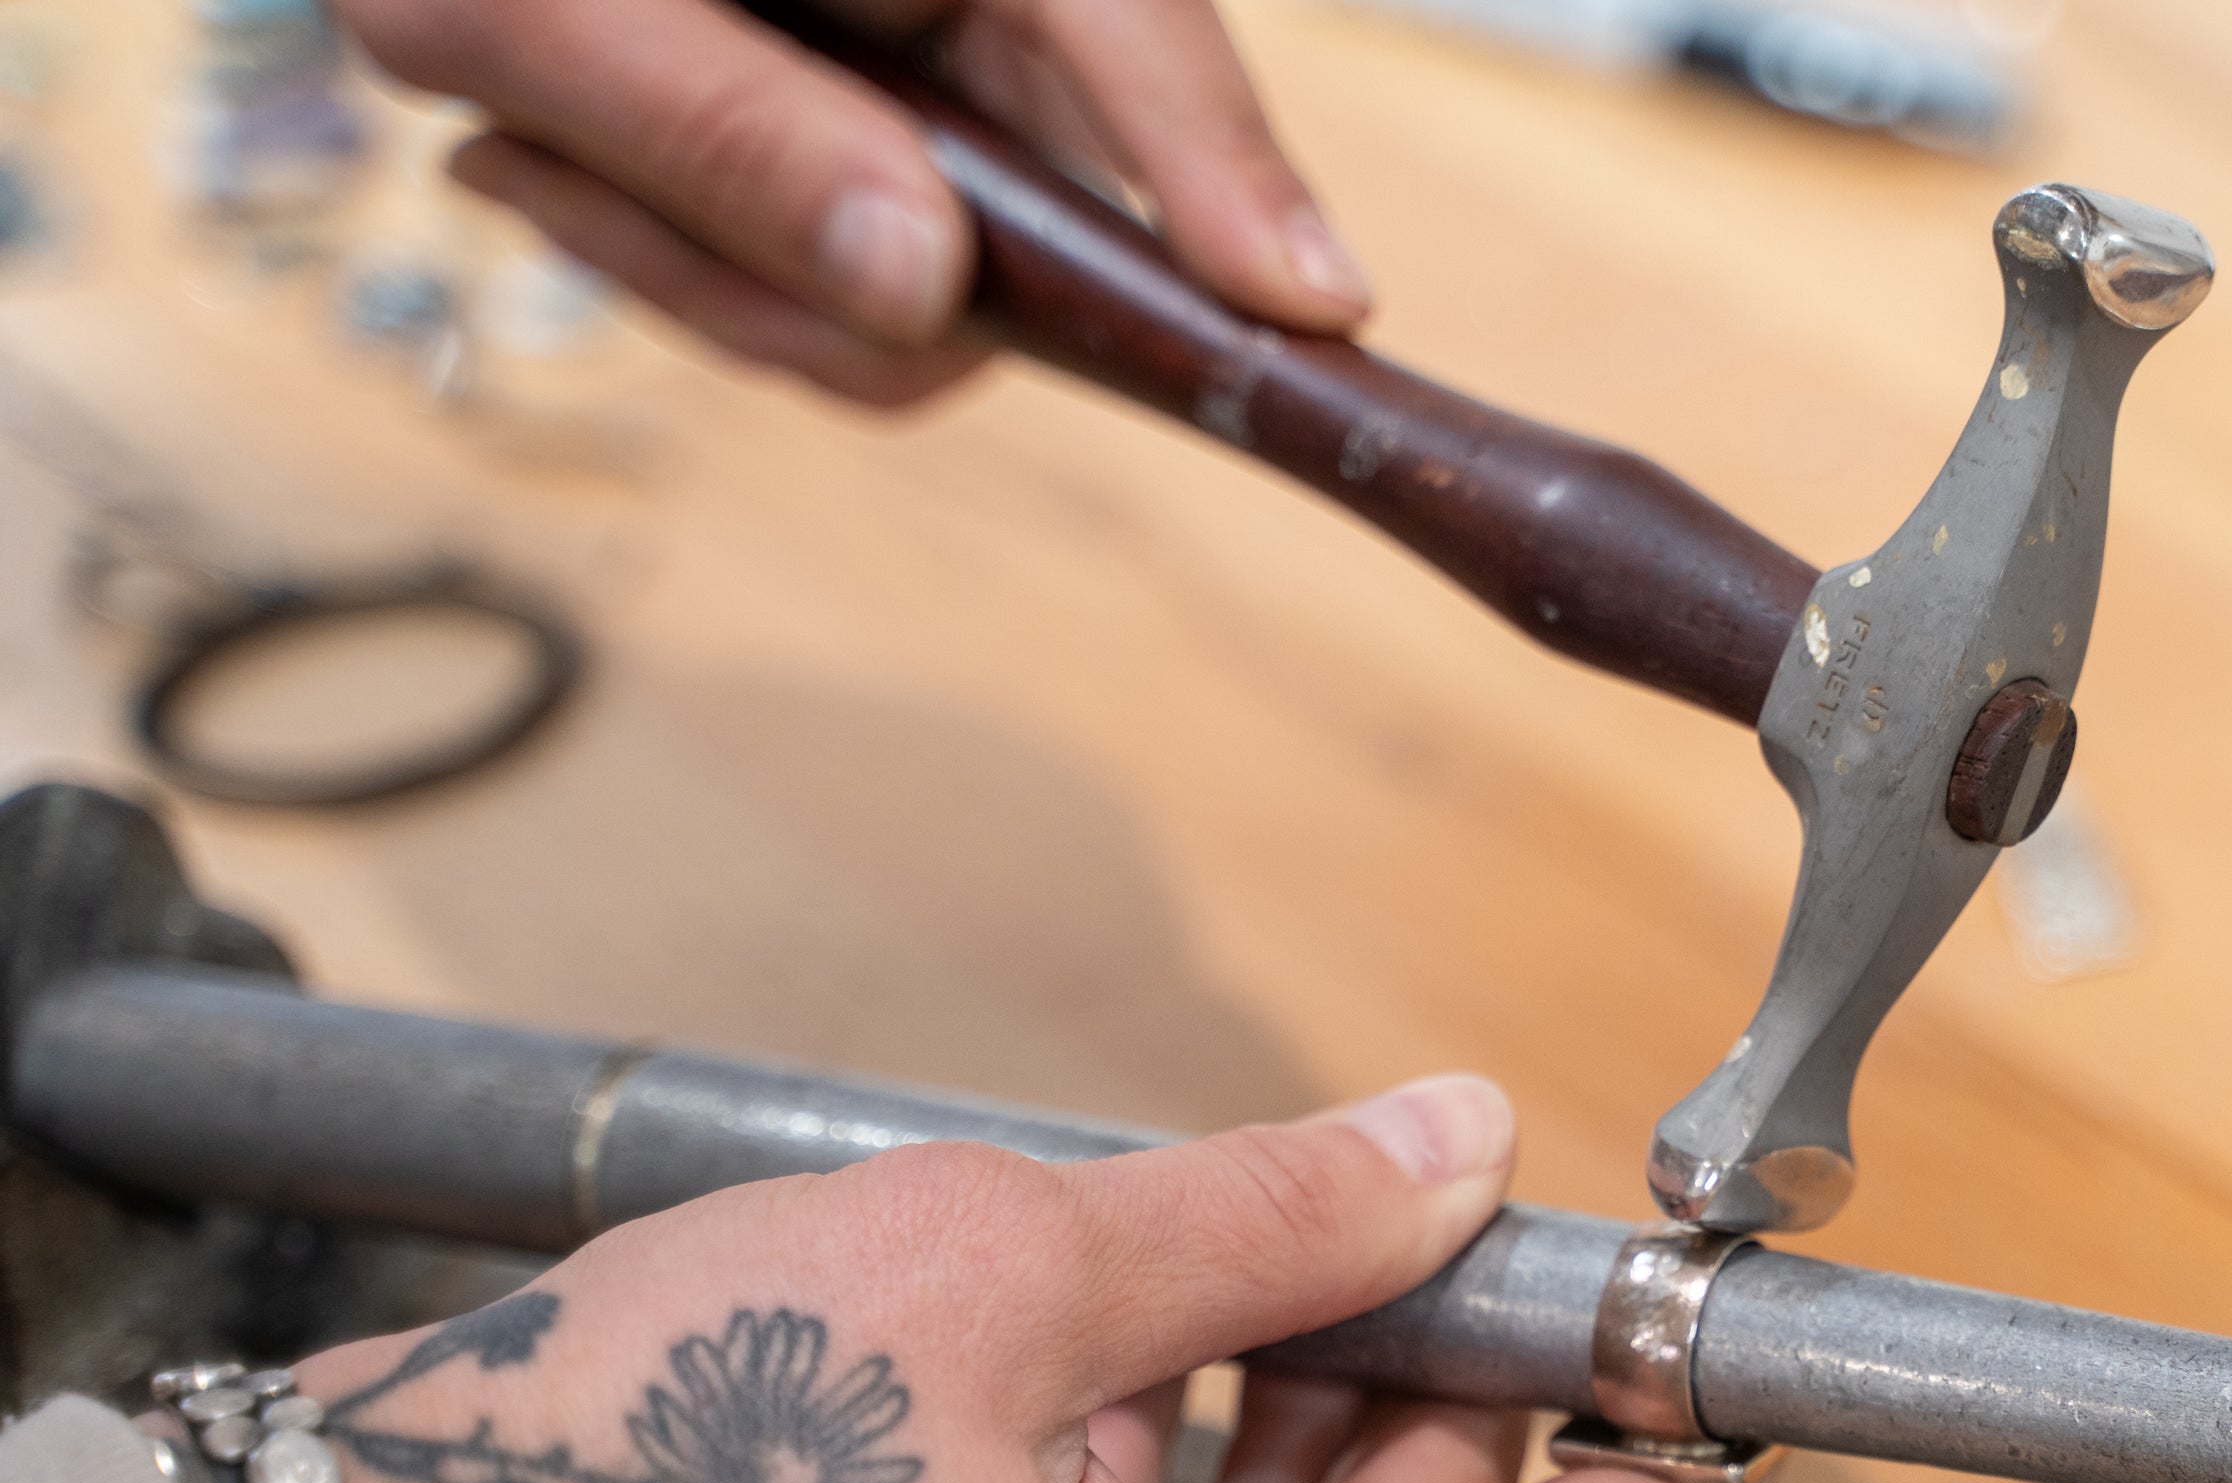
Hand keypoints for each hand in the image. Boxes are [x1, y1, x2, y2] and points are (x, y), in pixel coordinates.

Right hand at [298, 1076, 1757, 1482]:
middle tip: (1420, 1243)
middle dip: (1421, 1420)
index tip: (1707, 1395)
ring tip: (1247, 1283)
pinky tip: (1127, 1392)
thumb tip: (1450, 1146)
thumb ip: (1273, 1217)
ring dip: (1284, 1466)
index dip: (1637, 1482)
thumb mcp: (1000, 1270)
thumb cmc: (629, 1459)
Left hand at [332, 0, 1372, 404]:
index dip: (1224, 185)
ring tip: (537, 156)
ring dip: (735, 283)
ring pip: (942, 285)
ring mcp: (928, 64)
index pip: (1139, 37)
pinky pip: (858, 280)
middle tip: (604, 204)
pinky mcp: (879, 130)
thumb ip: (727, 130)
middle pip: (1048, 203)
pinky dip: (714, 271)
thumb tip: (924, 289)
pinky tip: (570, 169)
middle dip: (846, 287)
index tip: (1311, 312)